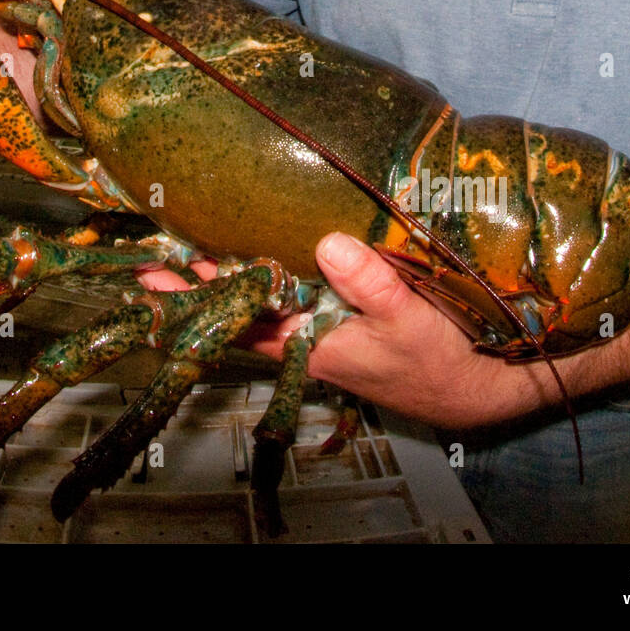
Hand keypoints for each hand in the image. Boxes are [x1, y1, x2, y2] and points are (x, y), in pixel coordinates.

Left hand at [140, 233, 548, 428]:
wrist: (474, 386)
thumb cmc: (438, 361)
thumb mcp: (405, 318)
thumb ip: (368, 282)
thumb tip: (327, 244)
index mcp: (309, 342)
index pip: (239, 319)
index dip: (198, 298)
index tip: (157, 278)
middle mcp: (306, 339)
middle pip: (241, 311)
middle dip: (201, 287)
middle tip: (156, 262)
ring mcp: (322, 331)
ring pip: (264, 306)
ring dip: (231, 281)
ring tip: (193, 253)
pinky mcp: (342, 321)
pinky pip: (293, 300)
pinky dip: (271, 280)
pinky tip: (264, 258)